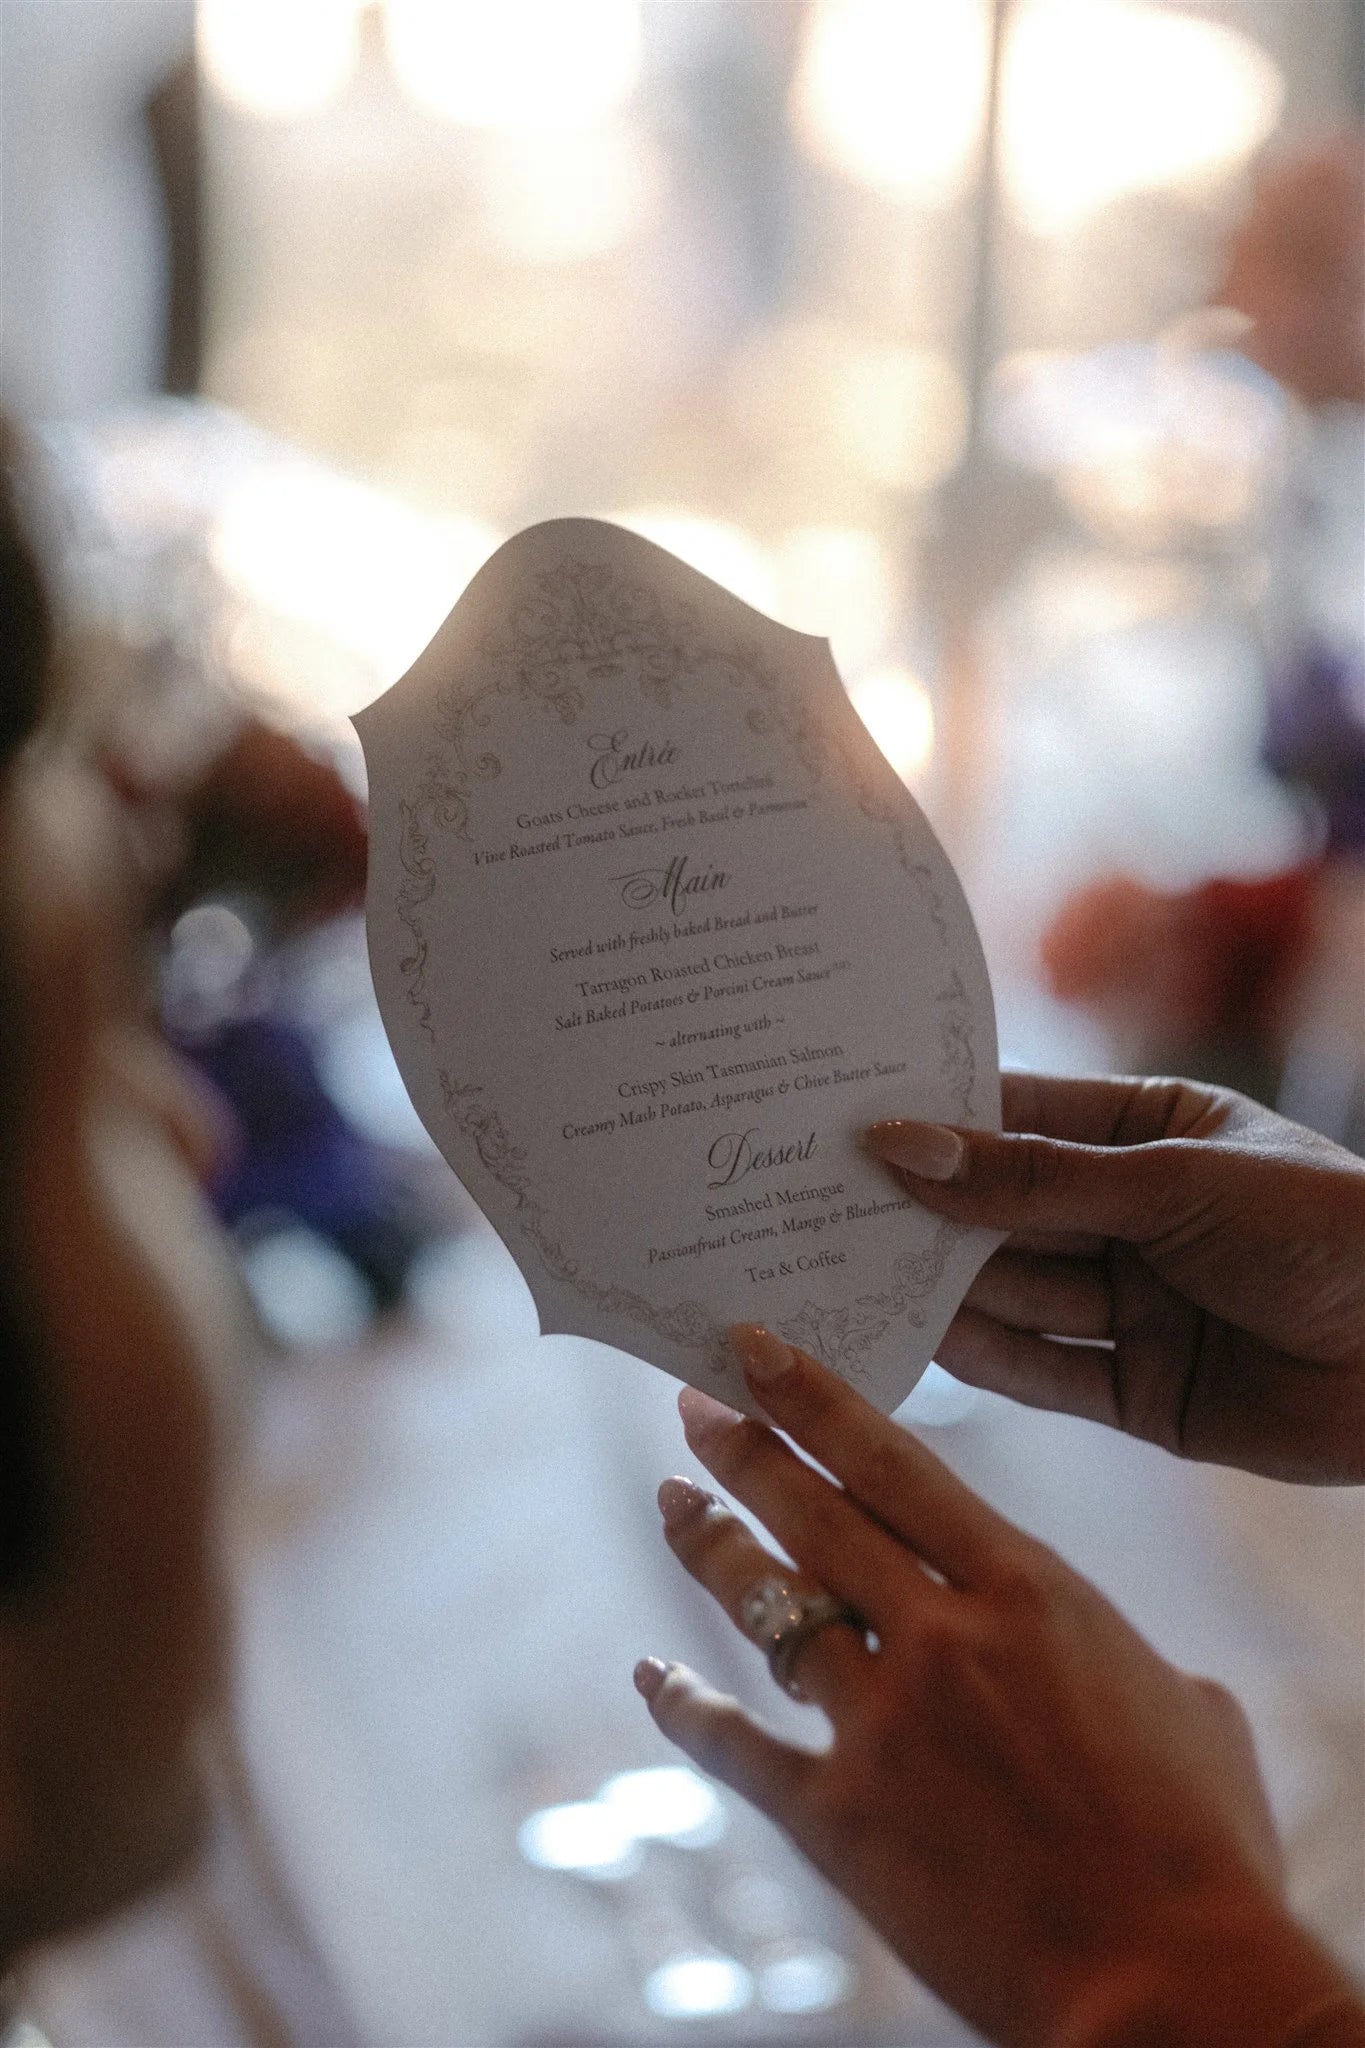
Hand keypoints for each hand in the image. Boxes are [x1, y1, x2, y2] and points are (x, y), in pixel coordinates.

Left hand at [636, 1332, 1359, 2047]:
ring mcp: (881, 1725)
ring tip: (673, 1504)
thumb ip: (1126, 1660)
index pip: (895, 1463)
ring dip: (711, 1547)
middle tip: (693, 1405)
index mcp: (1027, 1592)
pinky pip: (735, 1743)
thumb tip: (1125, 1672)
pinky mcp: (840, 1820)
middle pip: (813, 1514)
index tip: (755, 1353)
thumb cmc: (1204, 1849)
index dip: (813, 1400)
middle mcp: (940, 1638)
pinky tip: (650, 1675)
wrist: (1174, 1985)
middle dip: (744, 1449)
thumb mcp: (1188, 1711)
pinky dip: (683, 1707)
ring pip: (768, 1608)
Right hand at [864, 1074, 1364, 1484]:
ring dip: (934, 1284)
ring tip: (835, 1269)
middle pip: (1001, 1212)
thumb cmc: (1327, 1228)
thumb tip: (906, 1147)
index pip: (1017, 1120)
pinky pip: (1042, 1371)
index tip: (839, 1119)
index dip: (932, 1123)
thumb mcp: (1173, 1182)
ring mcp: (1133, 1305)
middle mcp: (1130, 1215)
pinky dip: (979, 1358)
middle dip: (918, 1210)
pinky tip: (910, 1339)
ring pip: (1012, 1292)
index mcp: (1146, 1131)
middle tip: (812, 1201)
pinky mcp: (1140, 1392)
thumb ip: (1035, 1180)